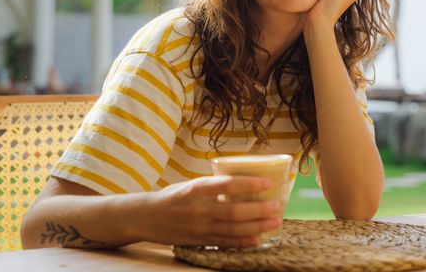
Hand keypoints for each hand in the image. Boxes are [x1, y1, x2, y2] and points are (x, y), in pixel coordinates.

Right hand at [140, 175, 281, 247]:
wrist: (147, 217)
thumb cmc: (173, 196)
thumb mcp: (191, 184)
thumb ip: (213, 186)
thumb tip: (243, 182)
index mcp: (197, 189)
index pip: (227, 185)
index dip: (249, 184)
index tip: (267, 182)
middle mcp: (199, 209)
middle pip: (234, 211)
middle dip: (259, 209)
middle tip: (278, 206)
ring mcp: (199, 228)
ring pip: (233, 230)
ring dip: (257, 226)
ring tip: (275, 222)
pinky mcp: (199, 241)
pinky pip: (225, 243)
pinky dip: (242, 243)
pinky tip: (258, 240)